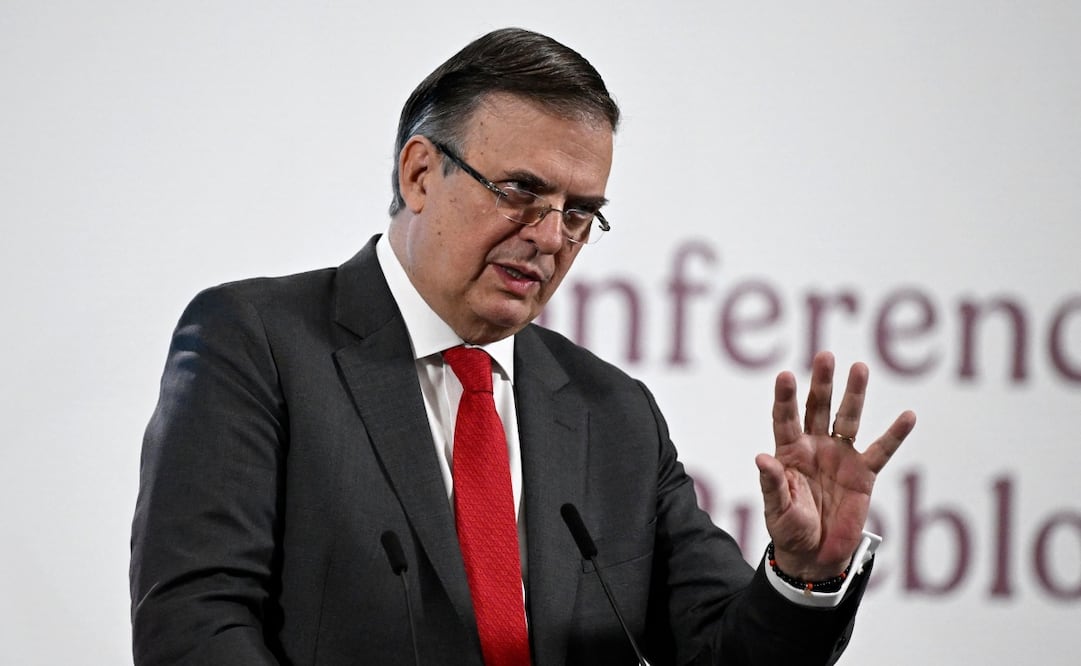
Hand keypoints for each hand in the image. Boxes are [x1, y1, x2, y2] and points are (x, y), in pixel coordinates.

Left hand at [755, 351, 915, 579]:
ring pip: (848, 419)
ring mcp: (840, 457)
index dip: (785, 398)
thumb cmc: (789, 530)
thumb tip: (761, 457)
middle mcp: (815, 447)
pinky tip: (908, 415)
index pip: (785, 418)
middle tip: (825, 356)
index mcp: (789, 452)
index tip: (786, 375)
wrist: (815, 555)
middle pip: (817, 408)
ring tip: (859, 368)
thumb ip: (771, 483)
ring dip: (854, 395)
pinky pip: (881, 451)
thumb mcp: (777, 509)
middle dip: (822, 383)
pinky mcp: (864, 474)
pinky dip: (895, 434)